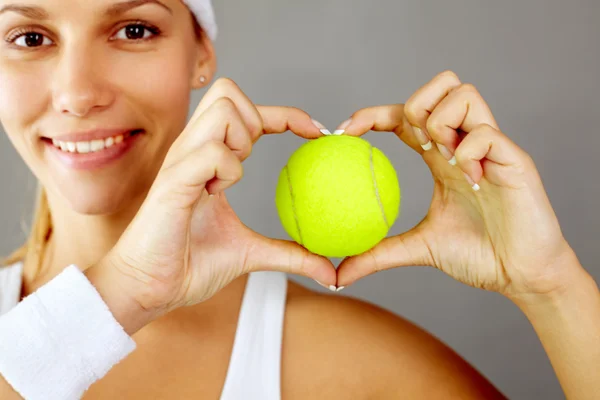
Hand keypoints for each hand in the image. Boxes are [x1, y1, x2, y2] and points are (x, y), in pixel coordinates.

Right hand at [93, 78, 336, 322]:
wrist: (149, 289)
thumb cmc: (188, 264)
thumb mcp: (250, 253)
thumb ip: (289, 254)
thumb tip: (329, 270)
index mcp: (208, 158)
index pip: (247, 112)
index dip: (286, 115)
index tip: (317, 134)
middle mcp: (192, 150)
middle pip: (228, 91)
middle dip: (255, 118)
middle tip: (251, 159)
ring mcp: (181, 162)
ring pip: (222, 109)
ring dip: (241, 139)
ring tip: (230, 178)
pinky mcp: (173, 181)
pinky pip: (211, 151)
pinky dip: (227, 168)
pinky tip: (215, 193)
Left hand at [336, 70, 576, 301]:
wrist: (522, 274)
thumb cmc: (478, 254)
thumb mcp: (419, 248)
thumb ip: (380, 253)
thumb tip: (340, 274)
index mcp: (441, 157)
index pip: (405, 117)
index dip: (373, 115)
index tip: (343, 132)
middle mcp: (465, 144)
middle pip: (441, 85)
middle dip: (416, 104)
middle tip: (414, 144)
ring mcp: (491, 148)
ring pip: (464, 94)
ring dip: (443, 123)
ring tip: (444, 159)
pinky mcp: (514, 159)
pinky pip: (486, 134)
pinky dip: (469, 152)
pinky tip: (472, 181)